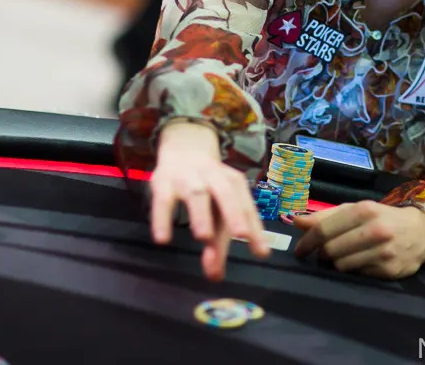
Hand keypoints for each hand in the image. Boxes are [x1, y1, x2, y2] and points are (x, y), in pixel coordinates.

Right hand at [150, 122, 269, 280]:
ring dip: (201, 215)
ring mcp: (188, 178)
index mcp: (234, 183)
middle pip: (227, 194)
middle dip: (234, 214)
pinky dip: (162, 219)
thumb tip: (215, 276)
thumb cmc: (208, 187)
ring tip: (204, 238)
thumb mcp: (217, 209)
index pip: (247, 207)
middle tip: (241, 236)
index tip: (262, 253)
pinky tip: (163, 239)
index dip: (255, 229)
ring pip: (197, 195)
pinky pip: (163, 201)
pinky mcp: (163, 183)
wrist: (184, 147)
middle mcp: (214, 178)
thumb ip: (218, 242)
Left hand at [292, 200, 424, 278]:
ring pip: (342, 266)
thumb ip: (327, 216)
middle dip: (322, 254)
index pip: (324, 230)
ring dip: (337, 264)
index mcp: (364, 210)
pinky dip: (354, 270)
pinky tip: (361, 262)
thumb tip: (296, 221)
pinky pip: (358, 275)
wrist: (422, 232)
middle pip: (330, 250)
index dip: (307, 242)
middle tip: (323, 254)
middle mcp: (375, 230)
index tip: (299, 251)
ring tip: (343, 257)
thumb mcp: (357, 210)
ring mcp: (383, 252)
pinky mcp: (389, 270)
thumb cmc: (383, 218)